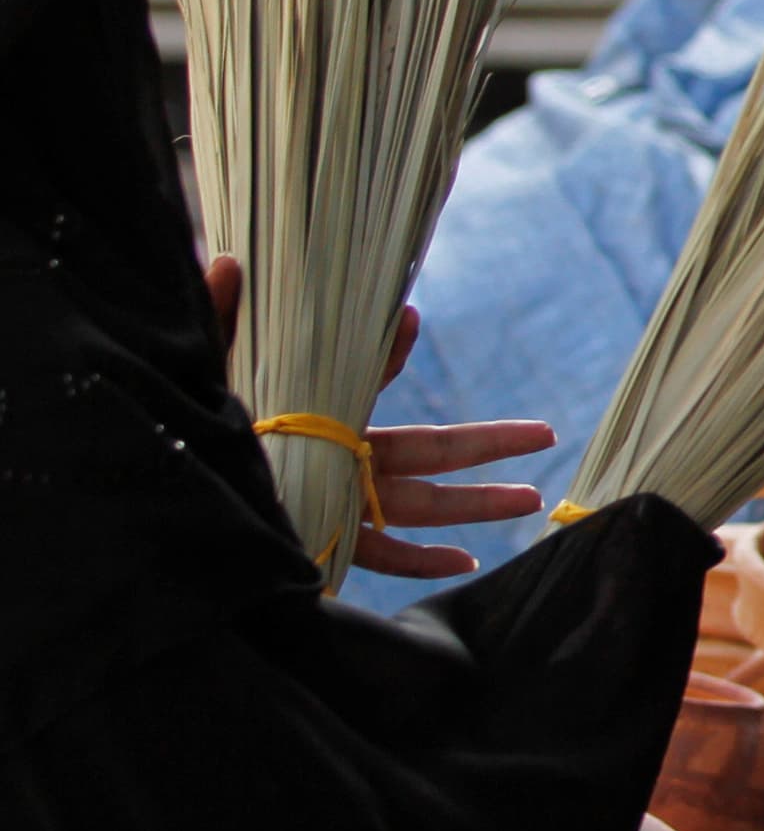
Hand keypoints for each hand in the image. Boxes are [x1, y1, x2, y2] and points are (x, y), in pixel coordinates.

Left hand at [204, 254, 555, 578]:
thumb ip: (234, 316)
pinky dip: (420, 561)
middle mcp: (333, 456)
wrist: (151, 502)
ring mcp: (332, 499)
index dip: (392, 352)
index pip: (367, 377)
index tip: (410, 323)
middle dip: (487, 444)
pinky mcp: (317, 538)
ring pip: (419, 502)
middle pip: (428, 450)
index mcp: (312, 412)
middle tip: (544, 436)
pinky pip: (379, 554)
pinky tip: (463, 563)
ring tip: (526, 501)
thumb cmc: (181, 427)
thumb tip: (248, 268)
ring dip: (473, 503)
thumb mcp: (207, 369)